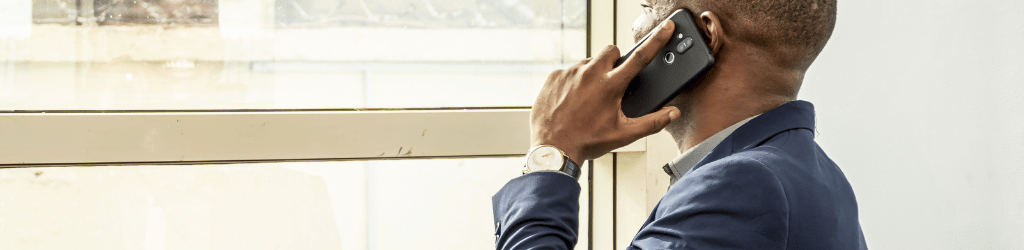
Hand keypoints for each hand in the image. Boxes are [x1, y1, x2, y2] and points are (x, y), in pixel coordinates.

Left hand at [531, 19, 680, 163]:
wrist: (553, 148)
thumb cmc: (586, 142)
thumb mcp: (623, 134)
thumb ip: (652, 123)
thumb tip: (672, 114)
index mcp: (611, 85)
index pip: (640, 57)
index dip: (656, 40)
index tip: (666, 27)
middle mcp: (590, 74)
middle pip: (611, 52)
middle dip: (615, 62)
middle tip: (612, 83)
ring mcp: (570, 73)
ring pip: (588, 62)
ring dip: (593, 74)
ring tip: (589, 97)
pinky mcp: (554, 76)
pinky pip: (569, 71)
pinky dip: (573, 82)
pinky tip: (572, 99)